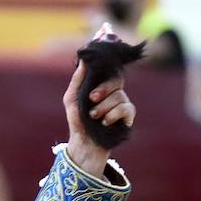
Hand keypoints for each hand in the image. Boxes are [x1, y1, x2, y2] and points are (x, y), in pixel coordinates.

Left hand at [62, 59, 136, 176]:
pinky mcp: (128, 116)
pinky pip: (126, 108)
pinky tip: (105, 122)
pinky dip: (113, 114)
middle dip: (103, 89)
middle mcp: (114, 92)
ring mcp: (122, 103)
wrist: (83, 141)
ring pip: (119, 96)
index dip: (107, 69)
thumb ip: (78, 79)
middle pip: (117, 80)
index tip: (98, 70)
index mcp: (102, 86)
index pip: (110, 71)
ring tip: (93, 116)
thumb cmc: (77, 119)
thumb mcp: (71, 98)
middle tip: (91, 98)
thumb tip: (83, 59)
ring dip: (103, 107)